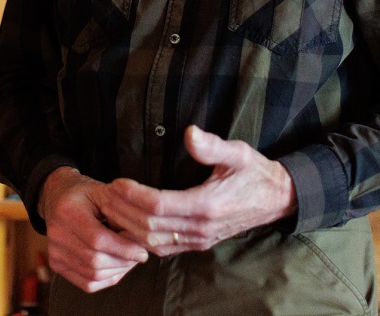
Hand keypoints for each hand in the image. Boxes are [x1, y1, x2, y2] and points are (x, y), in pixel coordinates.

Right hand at [38, 167, 149, 292]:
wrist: (58, 198)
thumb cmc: (85, 195)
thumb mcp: (103, 192)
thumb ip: (122, 212)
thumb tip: (143, 237)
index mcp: (68, 211)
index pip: (98, 239)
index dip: (123, 249)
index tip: (142, 252)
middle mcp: (56, 234)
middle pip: (95, 260)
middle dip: (123, 261)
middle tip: (139, 256)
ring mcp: (54, 252)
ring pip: (92, 275)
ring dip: (117, 270)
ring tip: (130, 260)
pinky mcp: (56, 265)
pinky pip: (87, 283)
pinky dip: (106, 279)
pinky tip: (117, 267)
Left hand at [100, 125, 296, 254]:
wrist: (276, 199)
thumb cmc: (254, 172)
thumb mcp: (238, 152)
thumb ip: (212, 145)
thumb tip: (189, 133)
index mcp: (207, 206)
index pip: (158, 206)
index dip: (133, 195)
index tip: (116, 181)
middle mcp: (200, 228)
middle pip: (149, 227)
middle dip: (122, 210)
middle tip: (103, 192)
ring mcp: (198, 239)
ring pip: (152, 242)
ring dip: (126, 226)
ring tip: (108, 207)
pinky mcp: (197, 243)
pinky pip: (162, 248)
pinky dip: (139, 239)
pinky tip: (126, 225)